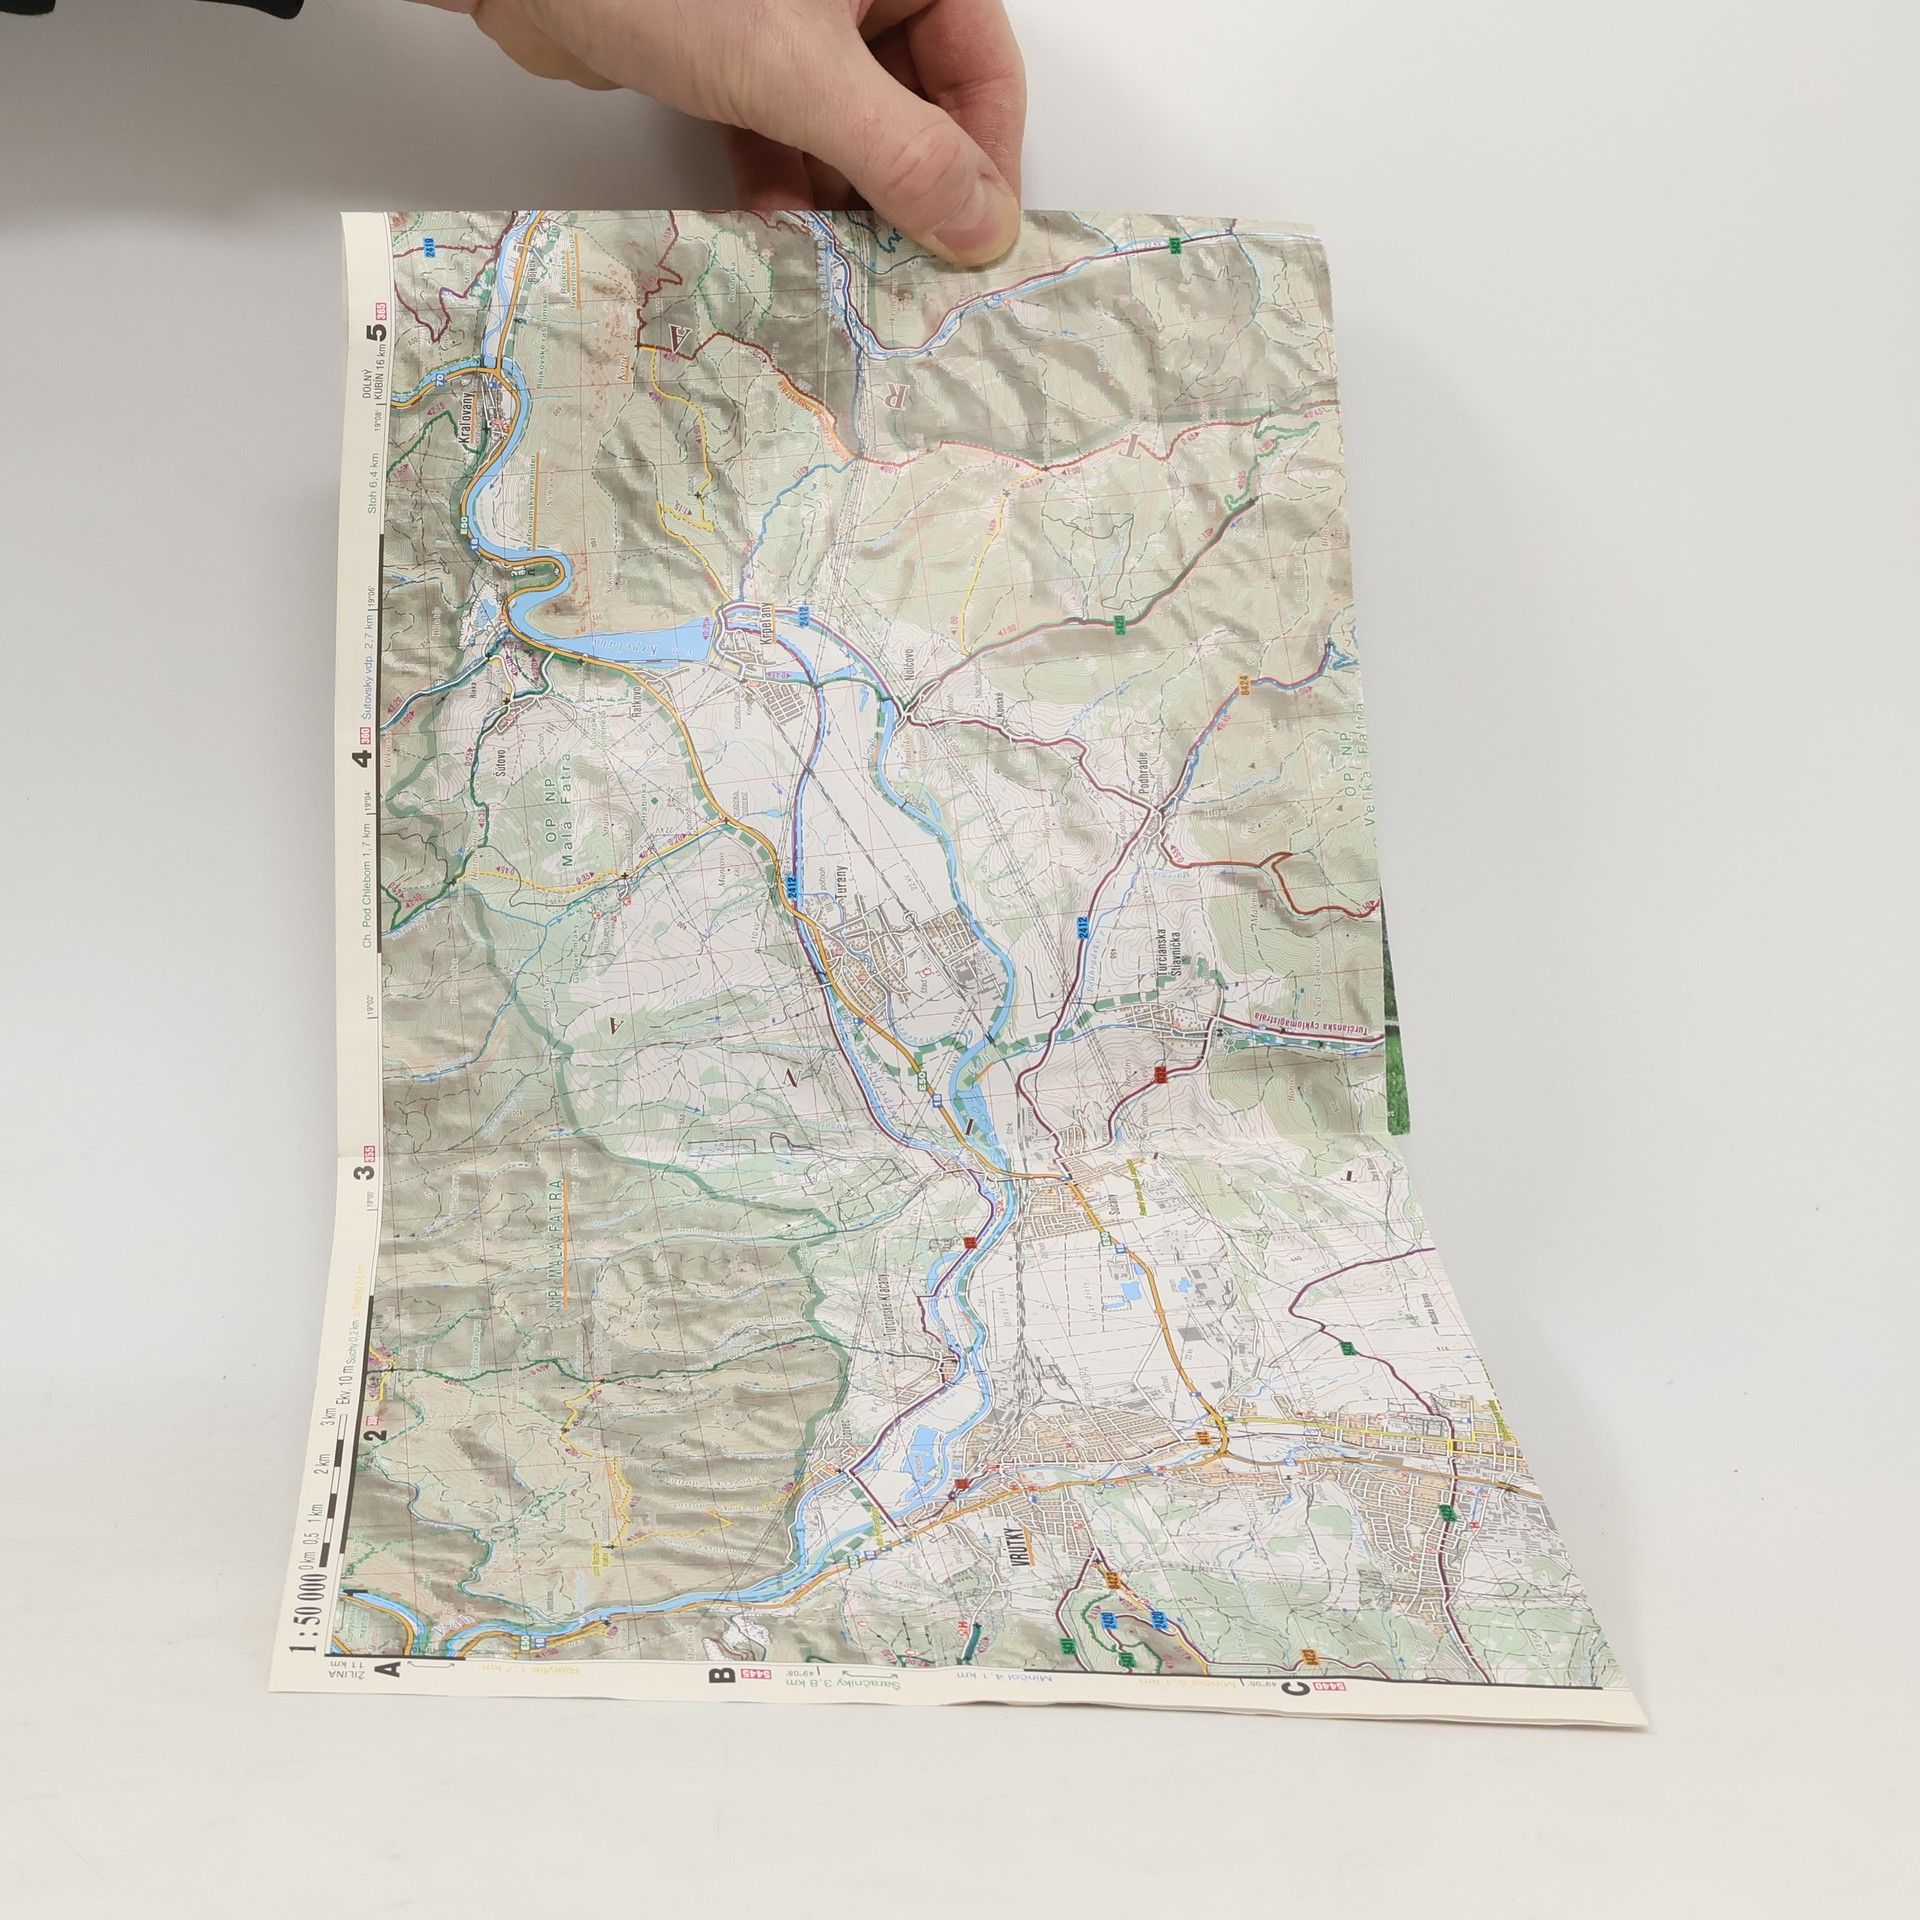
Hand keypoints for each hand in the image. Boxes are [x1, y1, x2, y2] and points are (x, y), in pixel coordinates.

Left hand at [409, 0, 1025, 265]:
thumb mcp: (798, 74)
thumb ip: (899, 154)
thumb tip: (980, 225)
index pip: (984, 69)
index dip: (985, 164)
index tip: (973, 248)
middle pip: (921, 104)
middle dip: (907, 192)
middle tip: (907, 274)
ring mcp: (797, 14)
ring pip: (852, 125)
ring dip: (846, 201)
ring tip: (843, 269)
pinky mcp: (736, 48)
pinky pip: (789, 126)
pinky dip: (787, 181)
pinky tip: (780, 235)